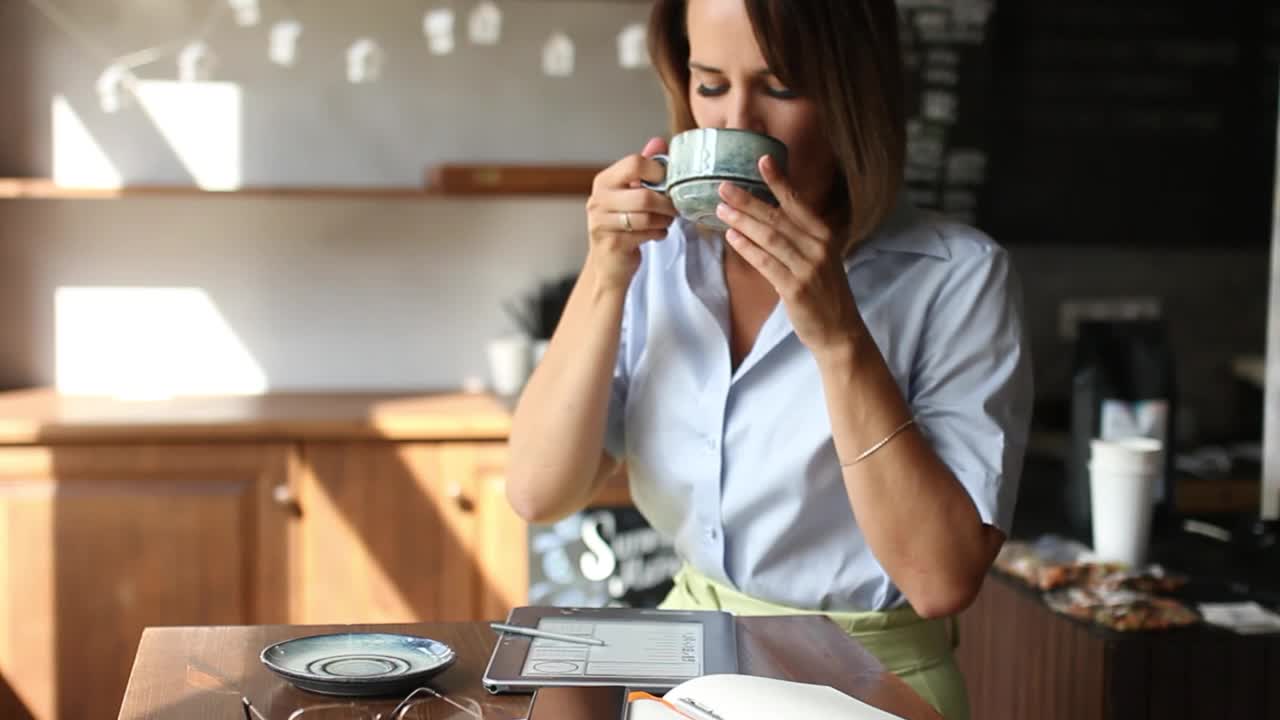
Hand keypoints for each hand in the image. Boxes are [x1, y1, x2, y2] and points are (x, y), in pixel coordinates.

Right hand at [585, 137, 678, 292]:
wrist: (609, 264)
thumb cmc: (623, 225)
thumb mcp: (631, 193)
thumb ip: (644, 167)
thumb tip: (659, 142)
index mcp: (604, 181)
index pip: (634, 163)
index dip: (658, 171)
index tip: (668, 182)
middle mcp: (598, 200)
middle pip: (644, 195)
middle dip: (666, 203)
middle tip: (675, 208)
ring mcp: (601, 223)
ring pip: (646, 216)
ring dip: (664, 219)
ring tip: (666, 220)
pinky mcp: (612, 244)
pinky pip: (645, 233)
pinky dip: (658, 233)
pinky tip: (657, 233)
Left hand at [714, 155, 864, 356]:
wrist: (839, 331)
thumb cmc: (825, 293)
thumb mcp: (820, 258)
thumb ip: (799, 237)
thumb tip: (767, 215)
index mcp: (824, 235)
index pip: (797, 202)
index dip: (779, 180)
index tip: (762, 159)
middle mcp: (818, 247)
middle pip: (777, 217)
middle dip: (748, 200)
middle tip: (723, 186)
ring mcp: (807, 268)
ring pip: (769, 237)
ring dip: (742, 221)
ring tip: (720, 209)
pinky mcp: (795, 288)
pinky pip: (766, 263)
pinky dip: (747, 248)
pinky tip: (732, 237)